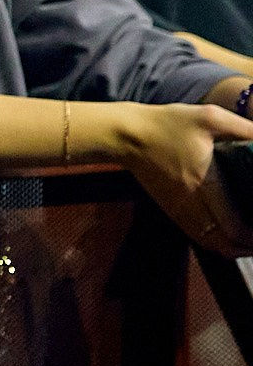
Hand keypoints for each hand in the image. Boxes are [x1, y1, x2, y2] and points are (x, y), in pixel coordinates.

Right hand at [115, 102, 252, 250]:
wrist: (125, 135)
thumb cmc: (167, 124)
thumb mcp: (211, 117)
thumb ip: (245, 129)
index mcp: (203, 182)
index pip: (233, 226)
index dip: (252, 236)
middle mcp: (190, 202)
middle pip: (223, 243)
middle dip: (245, 246)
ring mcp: (177, 208)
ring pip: (209, 243)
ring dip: (231, 247)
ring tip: (248, 242)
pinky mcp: (170, 208)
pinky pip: (196, 235)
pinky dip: (215, 241)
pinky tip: (227, 235)